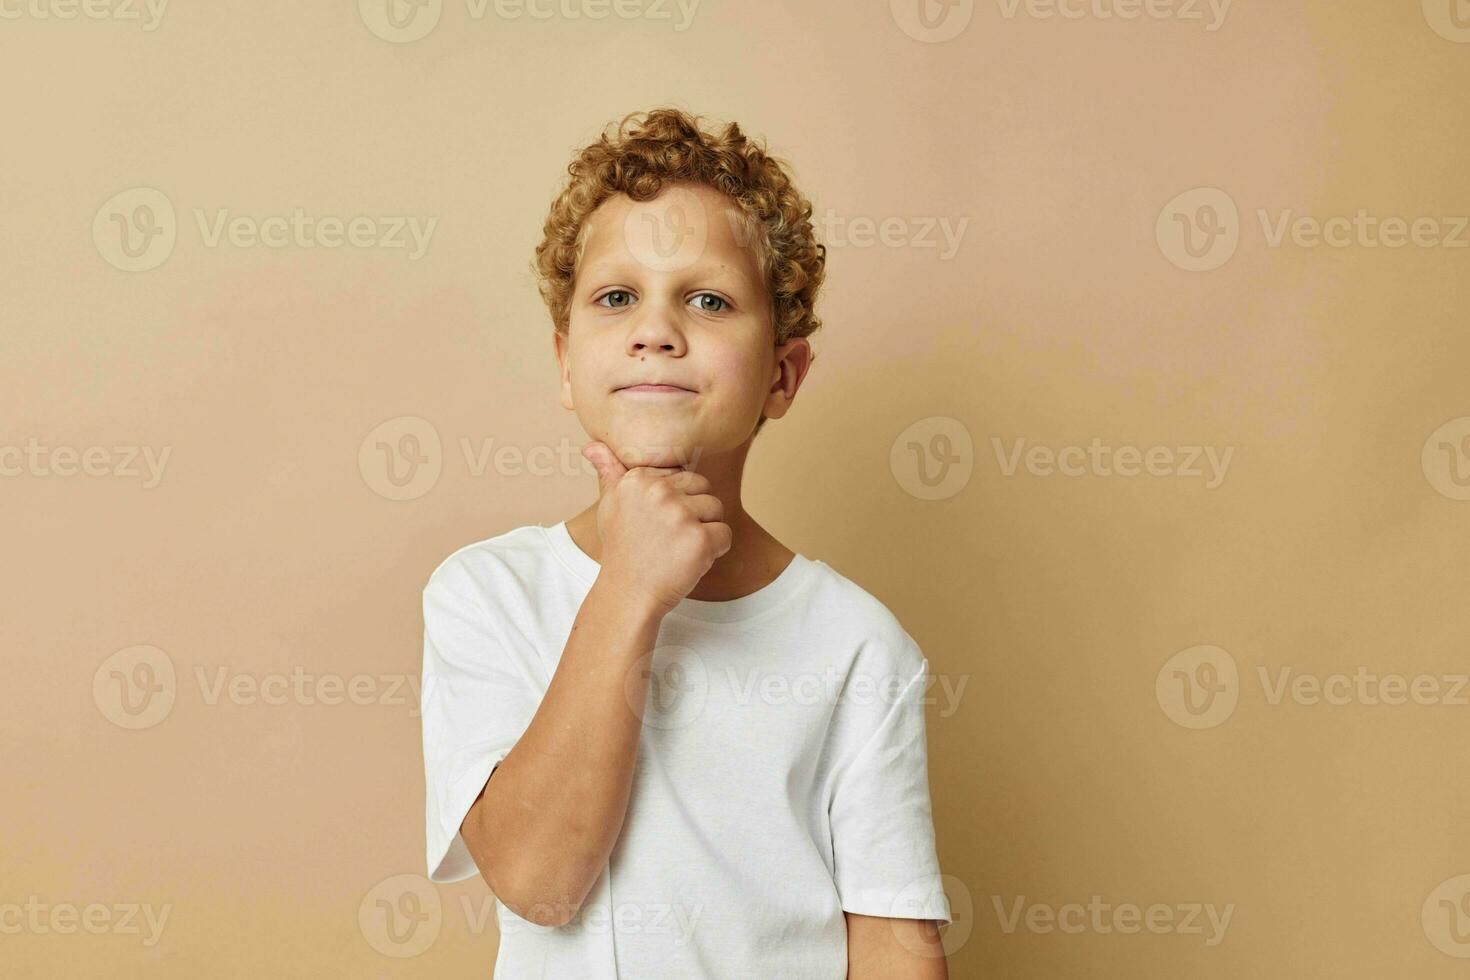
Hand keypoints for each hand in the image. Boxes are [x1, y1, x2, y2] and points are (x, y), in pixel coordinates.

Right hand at [581, 441, 732, 613]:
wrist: (628, 594)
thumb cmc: (622, 550)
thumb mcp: (610, 506)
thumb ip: (609, 472)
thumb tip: (592, 445)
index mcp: (638, 479)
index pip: (681, 476)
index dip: (675, 503)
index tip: (656, 524)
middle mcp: (658, 492)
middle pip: (702, 488)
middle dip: (694, 512)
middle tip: (670, 538)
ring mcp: (680, 515)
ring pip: (716, 509)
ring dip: (705, 531)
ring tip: (678, 549)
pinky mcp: (700, 539)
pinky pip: (725, 535)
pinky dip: (714, 551)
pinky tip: (690, 561)